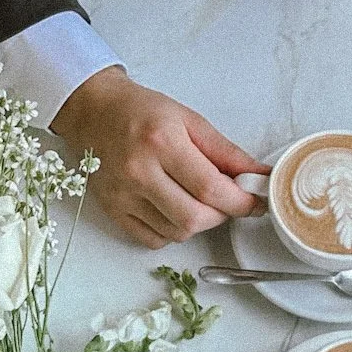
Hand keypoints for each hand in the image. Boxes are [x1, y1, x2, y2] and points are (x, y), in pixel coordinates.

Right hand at [53, 67, 264, 246]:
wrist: (94, 112)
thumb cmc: (142, 112)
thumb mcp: (190, 120)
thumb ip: (226, 152)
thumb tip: (258, 176)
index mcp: (162, 142)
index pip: (210, 188)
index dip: (241, 202)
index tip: (255, 202)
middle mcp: (138, 171)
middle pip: (194, 217)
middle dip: (221, 215)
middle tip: (226, 200)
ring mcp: (122, 195)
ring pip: (177, 232)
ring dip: (198, 223)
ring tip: (197, 199)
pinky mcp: (112, 210)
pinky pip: (153, 240)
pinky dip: (172, 231)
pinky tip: (173, 209)